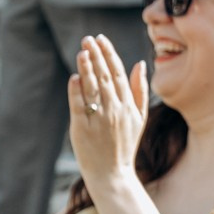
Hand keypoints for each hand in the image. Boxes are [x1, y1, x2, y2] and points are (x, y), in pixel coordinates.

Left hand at [67, 34, 149, 187]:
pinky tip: (74, 77)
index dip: (109, 53)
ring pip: (92, 88)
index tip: (101, 38)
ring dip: (86, 67)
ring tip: (81, 51)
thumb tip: (139, 63)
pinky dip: (76, 90)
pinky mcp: (82, 129)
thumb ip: (139, 90)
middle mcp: (115, 110)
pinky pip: (79, 106)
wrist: (113, 174)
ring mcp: (99, 119)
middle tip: (87, 39)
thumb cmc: (124, 145)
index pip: (117, 73)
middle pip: (104, 76)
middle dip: (96, 55)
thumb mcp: (139, 118)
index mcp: (128, 105)